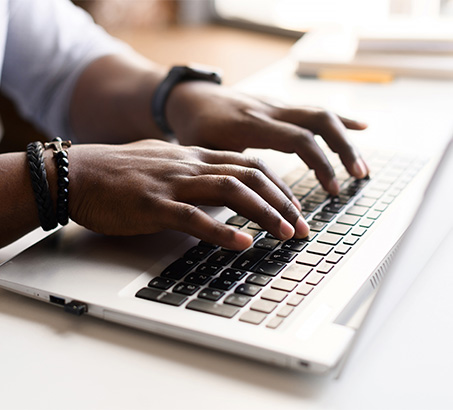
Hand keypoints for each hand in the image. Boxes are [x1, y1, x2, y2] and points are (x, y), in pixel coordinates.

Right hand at [67, 140, 307, 249]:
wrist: (79, 173)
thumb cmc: (119, 172)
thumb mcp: (164, 162)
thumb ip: (193, 170)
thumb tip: (217, 183)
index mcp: (195, 156)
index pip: (249, 165)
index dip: (278, 186)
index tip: (294, 207)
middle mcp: (190, 165)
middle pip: (249, 176)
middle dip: (282, 201)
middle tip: (302, 226)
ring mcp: (174, 183)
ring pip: (231, 191)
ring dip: (263, 213)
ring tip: (286, 233)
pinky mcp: (155, 205)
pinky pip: (195, 217)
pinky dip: (222, 231)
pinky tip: (243, 243)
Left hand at [166, 82, 368, 195]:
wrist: (192, 97)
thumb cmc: (195, 129)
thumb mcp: (203, 152)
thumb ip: (227, 172)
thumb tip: (248, 206)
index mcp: (251, 124)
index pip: (298, 139)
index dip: (320, 164)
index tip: (331, 190)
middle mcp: (269, 110)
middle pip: (318, 122)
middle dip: (343, 150)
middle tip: (358, 176)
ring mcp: (276, 106)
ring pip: (320, 114)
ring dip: (345, 139)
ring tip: (361, 166)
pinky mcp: (280, 106)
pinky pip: (313, 110)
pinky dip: (339, 120)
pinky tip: (360, 127)